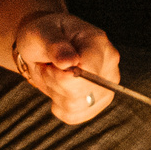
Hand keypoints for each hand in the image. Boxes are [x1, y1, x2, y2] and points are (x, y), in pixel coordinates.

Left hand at [12, 10, 120, 124]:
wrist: (45, 45)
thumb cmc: (44, 35)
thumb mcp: (41, 33)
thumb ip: (55, 46)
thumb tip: (70, 62)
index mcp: (99, 44)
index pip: (88, 72)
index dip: (62, 75)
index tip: (51, 63)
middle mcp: (109, 66)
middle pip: (80, 93)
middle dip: (55, 82)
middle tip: (50, 66)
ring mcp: (106, 86)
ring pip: (75, 107)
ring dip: (55, 93)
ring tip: (54, 74)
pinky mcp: (98, 103)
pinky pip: (73, 116)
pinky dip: (59, 105)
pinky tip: (58, 87)